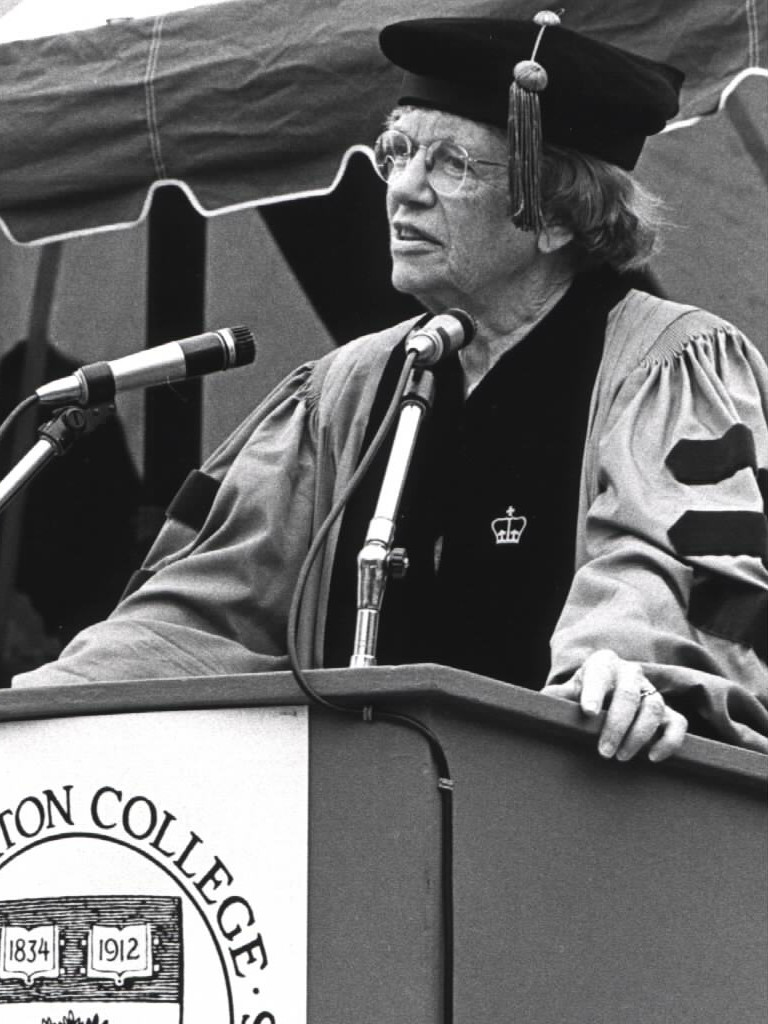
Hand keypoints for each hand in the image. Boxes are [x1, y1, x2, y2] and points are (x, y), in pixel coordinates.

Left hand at [542, 649, 687, 761]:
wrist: (605, 697)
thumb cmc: (581, 695)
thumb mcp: (566, 692)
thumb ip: (556, 698)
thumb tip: (540, 707)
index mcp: (603, 663)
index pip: (600, 673)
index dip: (594, 692)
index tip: (588, 713)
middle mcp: (631, 673)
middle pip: (629, 694)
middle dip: (616, 724)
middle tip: (604, 751)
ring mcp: (652, 691)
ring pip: (654, 708)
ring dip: (639, 735)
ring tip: (621, 757)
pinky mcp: (669, 711)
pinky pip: (678, 723)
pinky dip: (670, 740)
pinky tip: (652, 757)